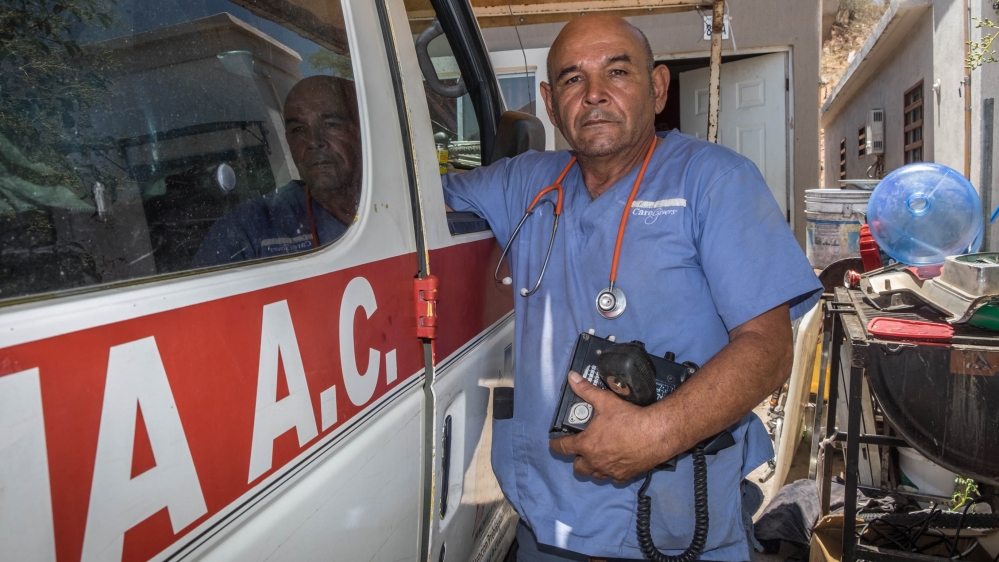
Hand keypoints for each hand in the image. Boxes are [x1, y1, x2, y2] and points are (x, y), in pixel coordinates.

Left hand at [549, 371, 675, 481]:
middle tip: (582, 450)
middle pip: (578, 467)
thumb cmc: (628, 418)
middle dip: (577, 459)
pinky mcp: (625, 476)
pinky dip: (612, 472)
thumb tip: (572, 377)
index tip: (553, 443)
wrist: (656, 434)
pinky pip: (613, 478)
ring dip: (593, 467)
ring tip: (598, 457)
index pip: (563, 448)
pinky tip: (616, 464)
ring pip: (595, 475)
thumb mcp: (605, 400)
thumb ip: (586, 390)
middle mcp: (595, 461)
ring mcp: (610, 471)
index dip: (555, 445)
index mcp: (586, 445)